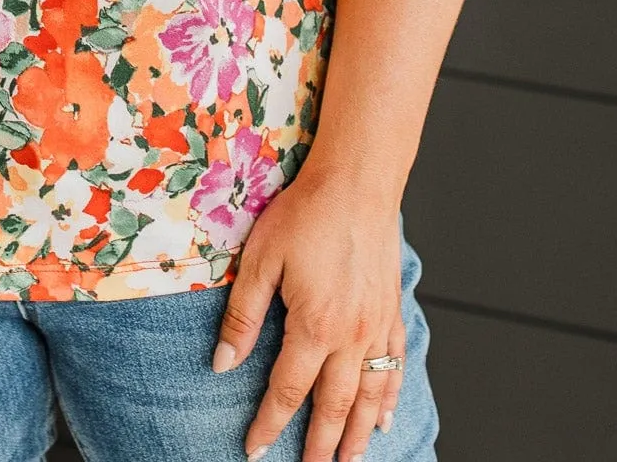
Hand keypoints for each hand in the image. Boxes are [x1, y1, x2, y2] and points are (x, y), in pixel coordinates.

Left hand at [212, 168, 405, 461]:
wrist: (357, 182)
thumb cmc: (306, 213)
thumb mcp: (260, 260)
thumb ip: (243, 317)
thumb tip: (222, 364)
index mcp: (315, 327)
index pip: (288, 392)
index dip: (269, 425)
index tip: (255, 451)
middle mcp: (351, 336)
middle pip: (334, 406)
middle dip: (320, 445)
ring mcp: (377, 326)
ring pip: (369, 394)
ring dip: (356, 432)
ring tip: (348, 460)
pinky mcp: (391, 310)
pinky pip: (394, 365)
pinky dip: (389, 395)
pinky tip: (383, 415)